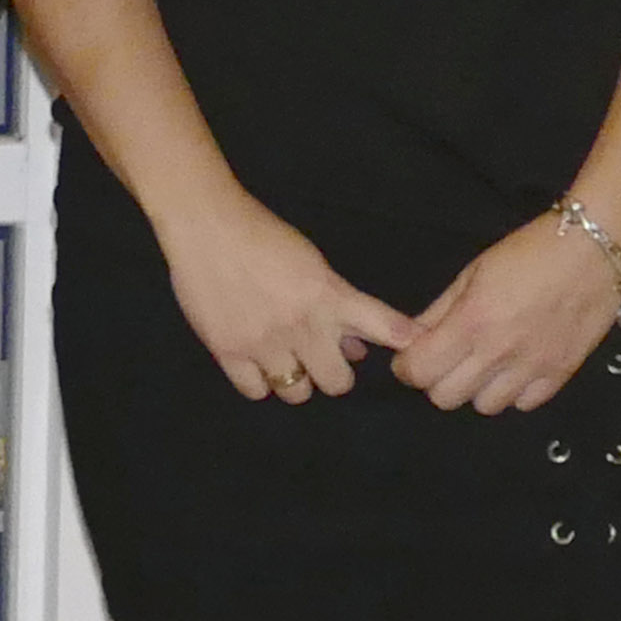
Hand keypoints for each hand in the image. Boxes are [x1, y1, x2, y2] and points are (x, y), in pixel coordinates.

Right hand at [153, 189, 421, 408]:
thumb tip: (356, 347)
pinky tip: (254, 362)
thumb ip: (338, 304)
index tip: (415, 354)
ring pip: (297, 393)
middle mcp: (304, 325)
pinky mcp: (228, 350)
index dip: (408, 346)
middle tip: (318, 358)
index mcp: (330, 297)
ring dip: (295, 380)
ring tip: (283, 360)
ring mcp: (265, 342)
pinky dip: (259, 382)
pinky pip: (256, 392)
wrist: (206, 226)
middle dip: (332, 373)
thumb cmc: (263, 236)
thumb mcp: (312, 264)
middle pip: (339, 383)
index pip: (389, 330)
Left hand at [389, 213, 620, 414]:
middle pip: (446, 398)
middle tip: (448, 359)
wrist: (595, 250)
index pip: (420, 371)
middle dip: (438, 380)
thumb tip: (410, 337)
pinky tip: (515, 368)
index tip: (412, 357)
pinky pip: (525, 405)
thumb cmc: (529, 253)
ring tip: (485, 363)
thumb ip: (439, 310)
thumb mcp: (472, 273)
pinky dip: (514, 392)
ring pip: (485, 407)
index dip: (407, 367)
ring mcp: (534, 367)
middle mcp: (500, 352)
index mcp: (472, 322)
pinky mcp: (562, 373)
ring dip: (477, 389)